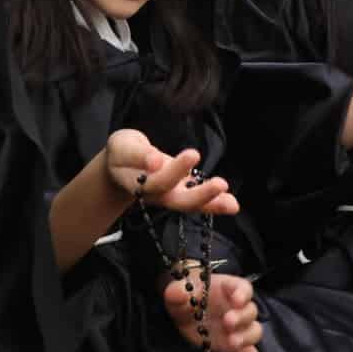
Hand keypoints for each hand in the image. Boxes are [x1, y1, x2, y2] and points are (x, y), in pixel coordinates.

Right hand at [104, 129, 238, 216]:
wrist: (120, 166)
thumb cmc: (122, 153)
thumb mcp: (123, 146)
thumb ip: (138, 154)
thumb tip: (156, 160)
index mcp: (138, 184)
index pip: (158, 180)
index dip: (174, 170)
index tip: (193, 155)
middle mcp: (156, 194)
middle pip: (177, 199)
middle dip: (200, 194)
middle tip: (220, 184)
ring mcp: (169, 196)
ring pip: (189, 204)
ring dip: (211, 203)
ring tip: (232, 203)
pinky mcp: (180, 192)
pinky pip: (197, 200)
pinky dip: (214, 203)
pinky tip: (232, 204)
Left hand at [162, 269, 261, 351]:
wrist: (182, 316)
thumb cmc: (185, 298)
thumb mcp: (177, 292)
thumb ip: (177, 291)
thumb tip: (179, 293)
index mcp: (228, 289)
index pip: (244, 288)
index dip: (243, 293)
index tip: (236, 300)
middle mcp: (238, 308)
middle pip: (250, 311)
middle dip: (241, 317)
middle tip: (227, 322)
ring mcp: (238, 328)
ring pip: (254, 331)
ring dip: (245, 337)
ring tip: (232, 342)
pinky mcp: (235, 346)